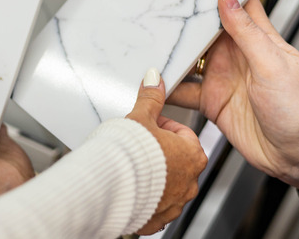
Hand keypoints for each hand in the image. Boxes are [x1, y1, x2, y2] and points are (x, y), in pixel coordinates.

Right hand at [127, 68, 206, 234]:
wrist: (106, 188)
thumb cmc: (127, 155)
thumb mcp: (140, 118)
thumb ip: (151, 98)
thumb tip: (155, 79)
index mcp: (192, 154)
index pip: (182, 132)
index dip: (162, 126)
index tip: (147, 126)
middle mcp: (189, 181)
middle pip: (176, 159)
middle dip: (159, 151)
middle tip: (138, 145)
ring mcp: (175, 203)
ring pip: (167, 183)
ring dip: (153, 175)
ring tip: (132, 166)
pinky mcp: (158, 219)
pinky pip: (155, 205)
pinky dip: (146, 197)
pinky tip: (130, 186)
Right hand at [169, 0, 298, 198]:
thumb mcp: (273, 65)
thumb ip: (248, 32)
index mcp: (258, 39)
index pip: (239, 3)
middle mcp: (237, 55)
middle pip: (204, 30)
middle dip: (184, 19)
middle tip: (158, 6)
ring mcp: (221, 78)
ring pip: (189, 58)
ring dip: (172, 52)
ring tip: (148, 40)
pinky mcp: (210, 101)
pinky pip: (182, 90)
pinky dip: (166, 86)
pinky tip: (151, 80)